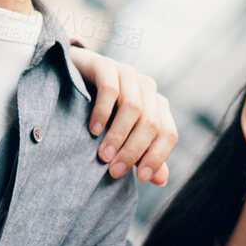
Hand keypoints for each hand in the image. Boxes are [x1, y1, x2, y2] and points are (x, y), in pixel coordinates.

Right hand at [66, 44, 177, 184]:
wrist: (76, 76)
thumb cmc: (105, 112)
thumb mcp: (124, 135)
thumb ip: (142, 155)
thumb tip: (161, 180)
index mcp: (158, 106)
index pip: (168, 134)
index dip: (157, 157)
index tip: (140, 179)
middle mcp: (148, 89)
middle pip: (151, 124)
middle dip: (133, 151)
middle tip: (114, 171)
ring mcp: (128, 75)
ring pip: (133, 108)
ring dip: (118, 136)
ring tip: (103, 156)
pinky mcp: (106, 66)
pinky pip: (110, 90)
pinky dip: (103, 113)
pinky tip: (93, 130)